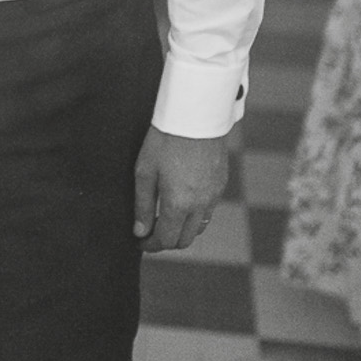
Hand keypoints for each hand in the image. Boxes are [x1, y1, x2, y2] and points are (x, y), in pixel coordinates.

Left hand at [134, 125, 228, 251]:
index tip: (141, 242)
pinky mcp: (221, 184)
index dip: (151, 245)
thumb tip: (140, 231)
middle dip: (166, 241)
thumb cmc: (165, 140)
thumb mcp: (144, 171)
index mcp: (178, 204)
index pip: (166, 240)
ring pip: (198, 227)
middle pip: (184, 240)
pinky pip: (208, 210)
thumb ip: (143, 205)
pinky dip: (194, 215)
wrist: (195, 116)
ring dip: (182, 229)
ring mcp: (214, 195)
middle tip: (151, 232)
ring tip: (165, 217)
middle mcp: (200, 205)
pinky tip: (182, 200)